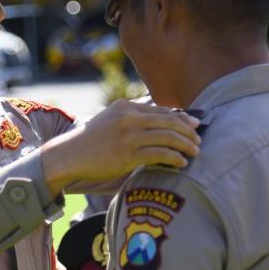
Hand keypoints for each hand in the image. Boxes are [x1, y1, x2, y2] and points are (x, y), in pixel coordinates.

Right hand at [40, 99, 200, 195]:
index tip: (194, 124)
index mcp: (126, 107)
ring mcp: (129, 136)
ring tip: (195, 152)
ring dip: (185, 145)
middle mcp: (129, 118)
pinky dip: (174, 158)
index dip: (181, 117)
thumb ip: (131, 118)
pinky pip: (159, 154)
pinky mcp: (128, 154)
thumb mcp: (110, 119)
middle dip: (188, 131)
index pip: (161, 110)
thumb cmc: (91, 141)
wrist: (69, 155)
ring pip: (168, 137)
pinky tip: (181, 163)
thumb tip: (157, 122)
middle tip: (199, 140)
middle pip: (169, 121)